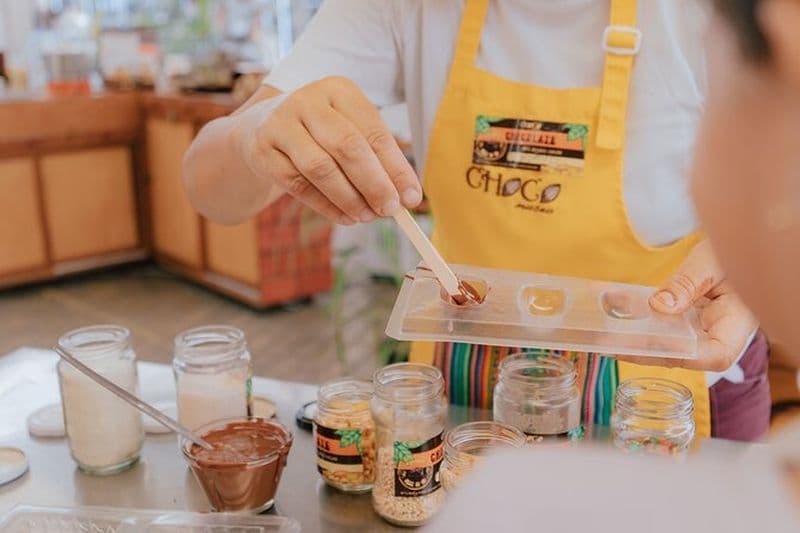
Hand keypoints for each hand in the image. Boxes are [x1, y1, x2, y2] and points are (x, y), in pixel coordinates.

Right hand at [238, 76, 420, 224]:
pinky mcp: (263, 150)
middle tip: (390, 210)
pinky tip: (345, 217)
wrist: (261, 130)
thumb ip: (377, 159)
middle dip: (375, 184)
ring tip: (367, 216)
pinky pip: (299, 185)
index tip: (412, 197)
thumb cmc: (320, 134)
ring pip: (321, 168)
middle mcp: (308, 100)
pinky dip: (326, 206)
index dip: (396, 167)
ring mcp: (281, 123)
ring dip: (349, 198)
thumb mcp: (349, 132)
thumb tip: (406, 196)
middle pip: (348, 147)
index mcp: (339, 90)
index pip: (374, 131)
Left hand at [618, 241, 757, 371]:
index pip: (714, 355)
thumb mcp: (711, 261)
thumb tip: (660, 306)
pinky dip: (636, 321)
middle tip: (606, 343)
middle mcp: (719, 335)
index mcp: (737, 324)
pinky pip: (659, 327)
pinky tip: (612, 308)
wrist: (734, 243)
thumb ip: (688, 283)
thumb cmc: (733, 249)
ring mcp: (701, 331)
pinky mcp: (686, 322)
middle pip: (681, 355)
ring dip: (633, 340)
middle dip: (641, 350)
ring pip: (666, 344)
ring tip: (600, 334)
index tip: (643, 345)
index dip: (677, 354)